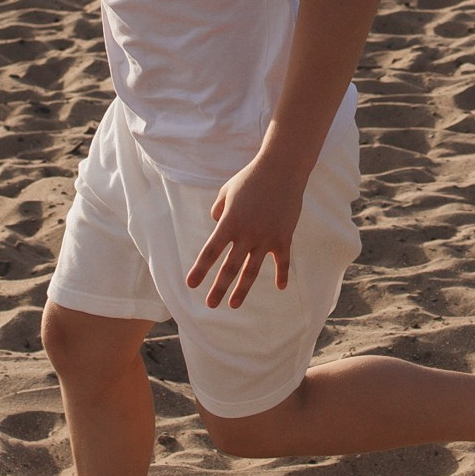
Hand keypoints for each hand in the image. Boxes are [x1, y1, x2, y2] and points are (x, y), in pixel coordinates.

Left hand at [186, 150, 305, 308]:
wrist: (282, 170)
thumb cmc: (251, 177)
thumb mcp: (227, 191)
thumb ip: (218, 209)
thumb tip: (216, 223)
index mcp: (229, 223)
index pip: (210, 251)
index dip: (200, 269)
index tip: (191, 284)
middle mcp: (246, 234)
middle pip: (229, 267)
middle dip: (219, 288)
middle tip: (210, 305)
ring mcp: (266, 238)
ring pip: (252, 270)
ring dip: (242, 289)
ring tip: (233, 305)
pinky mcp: (284, 237)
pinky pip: (282, 261)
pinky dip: (281, 274)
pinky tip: (280, 287)